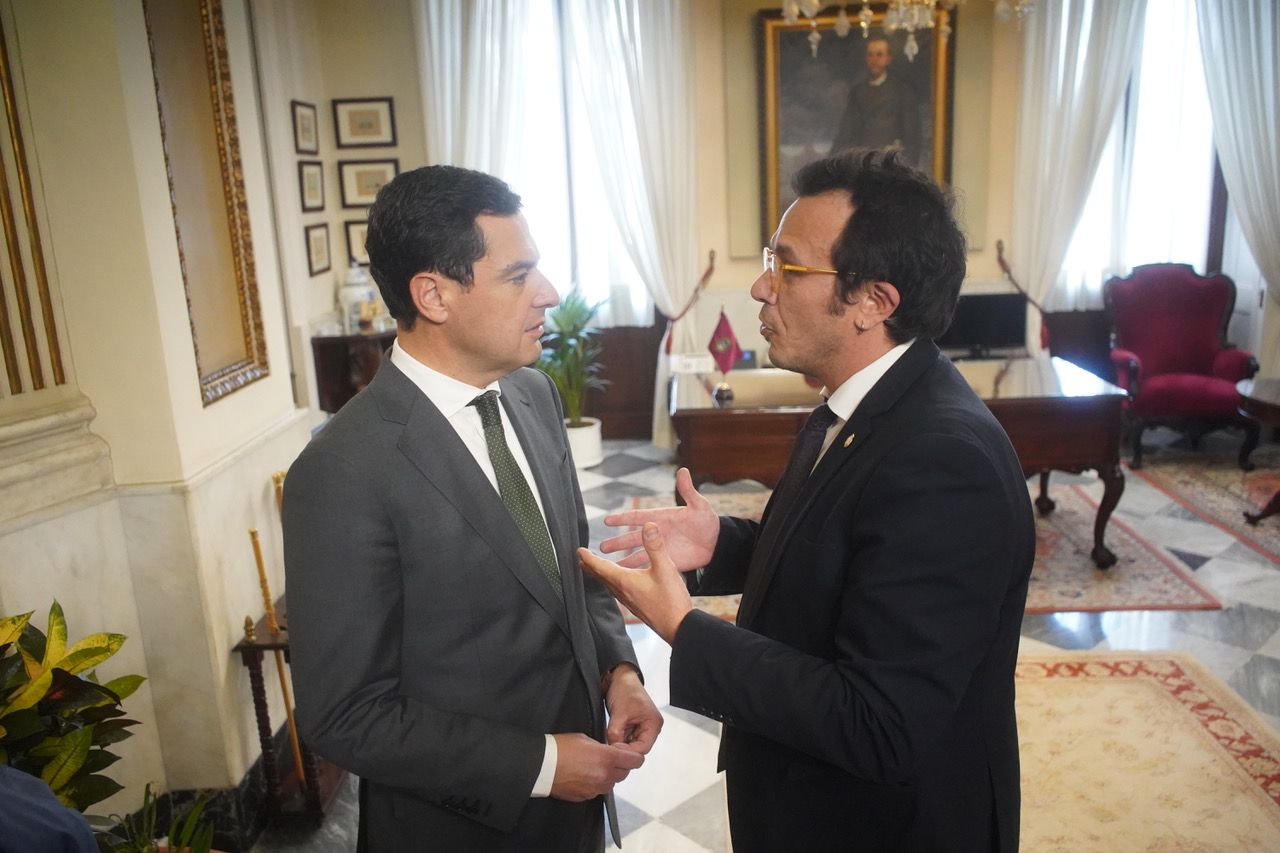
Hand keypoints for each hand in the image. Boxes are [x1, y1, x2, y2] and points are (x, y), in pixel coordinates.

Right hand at [550, 733, 644, 801]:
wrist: (541, 767)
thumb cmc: (560, 749)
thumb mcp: (585, 738)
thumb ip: (602, 746)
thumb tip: (609, 750)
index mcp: (607, 758)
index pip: (635, 760)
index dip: (634, 756)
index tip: (628, 753)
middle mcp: (605, 775)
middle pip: (625, 773)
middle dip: (621, 765)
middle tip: (610, 758)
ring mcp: (596, 788)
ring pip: (612, 782)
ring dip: (608, 775)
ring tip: (594, 766)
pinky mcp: (587, 796)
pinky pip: (598, 790)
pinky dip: (596, 783)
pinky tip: (584, 775)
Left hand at [579, 524, 692, 643]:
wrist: (678, 627)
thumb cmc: (671, 601)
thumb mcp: (665, 569)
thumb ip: (656, 547)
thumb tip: (649, 525)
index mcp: (625, 581)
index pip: (601, 567)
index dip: (589, 558)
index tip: (579, 551)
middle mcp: (623, 592)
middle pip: (601, 577)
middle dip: (590, 566)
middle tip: (580, 559)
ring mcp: (629, 601)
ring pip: (608, 585)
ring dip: (600, 575)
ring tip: (596, 569)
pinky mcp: (636, 606)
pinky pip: (618, 591)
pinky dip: (612, 583)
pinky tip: (619, 584)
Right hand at [599, 468, 718, 570]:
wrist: (717, 544)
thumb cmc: (708, 522)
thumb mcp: (699, 506)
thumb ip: (688, 491)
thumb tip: (682, 470)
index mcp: (661, 518)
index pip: (637, 517)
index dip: (622, 518)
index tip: (607, 520)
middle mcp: (656, 533)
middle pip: (632, 537)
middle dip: (617, 541)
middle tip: (601, 546)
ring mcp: (659, 548)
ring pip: (636, 553)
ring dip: (622, 557)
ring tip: (606, 562)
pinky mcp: (665, 561)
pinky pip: (647, 566)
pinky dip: (635, 570)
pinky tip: (624, 575)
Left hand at [604, 665, 662, 755]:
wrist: (619, 677)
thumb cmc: (625, 688)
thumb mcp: (620, 713)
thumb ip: (616, 733)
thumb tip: (612, 749)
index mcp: (653, 723)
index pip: (643, 748)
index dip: (628, 751)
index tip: (614, 750)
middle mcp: (650, 727)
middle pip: (638, 748)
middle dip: (624, 748)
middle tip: (609, 747)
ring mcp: (641, 726)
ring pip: (631, 744)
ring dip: (620, 743)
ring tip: (608, 739)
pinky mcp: (633, 725)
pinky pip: (626, 738)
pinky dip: (618, 738)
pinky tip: (610, 735)